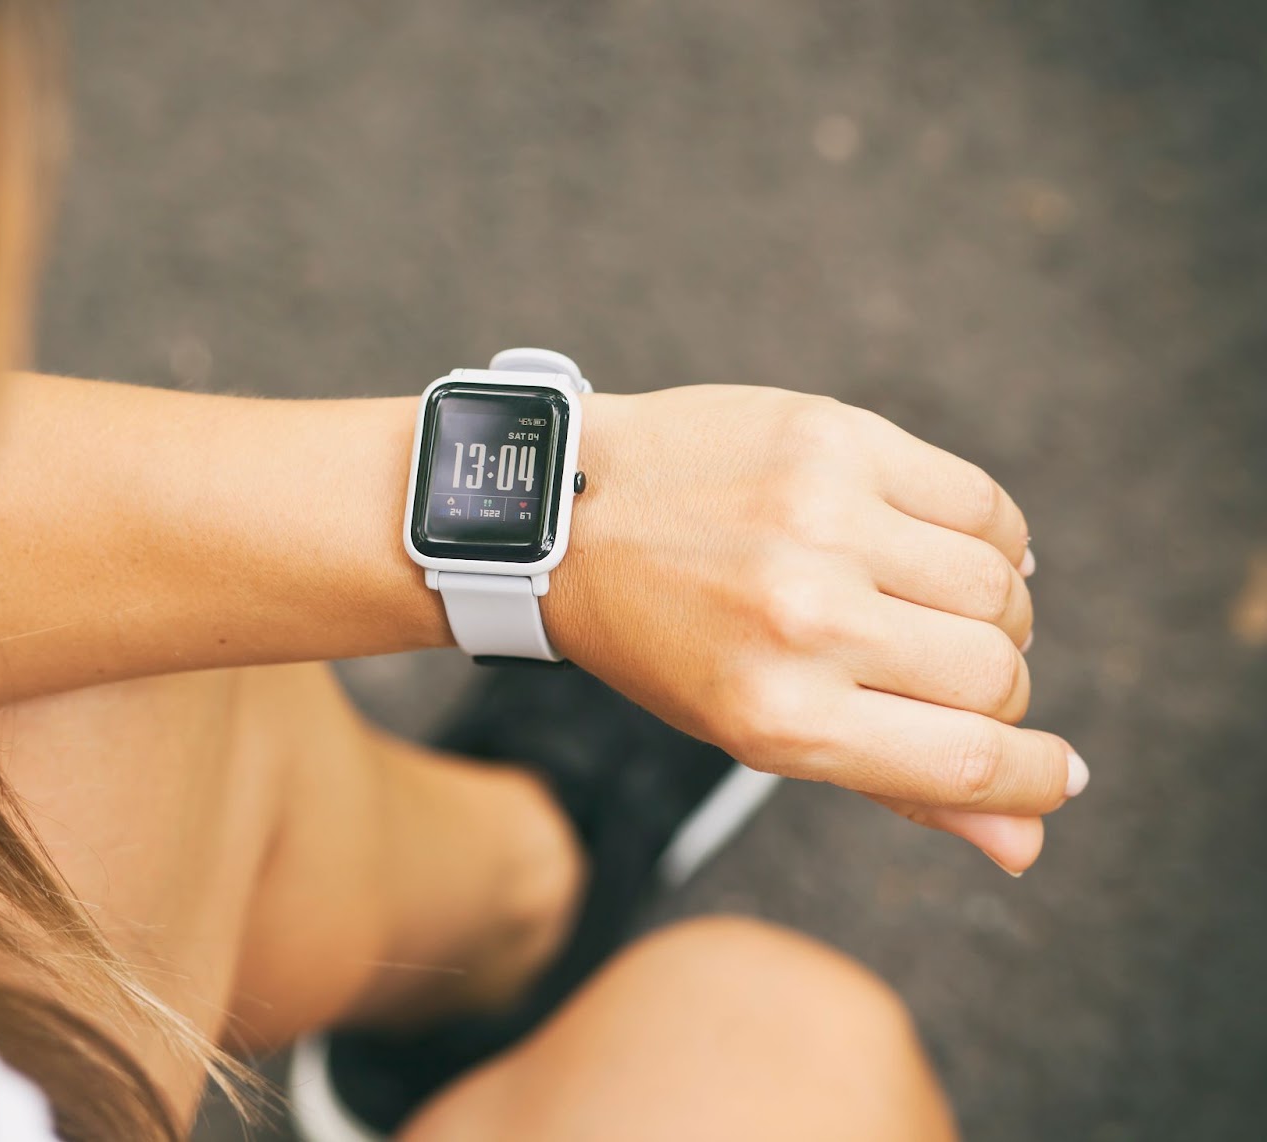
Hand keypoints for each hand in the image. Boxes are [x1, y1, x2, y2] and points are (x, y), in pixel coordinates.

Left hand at [547, 385, 1085, 874]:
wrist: (571, 507)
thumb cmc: (664, 635)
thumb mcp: (754, 731)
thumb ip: (893, 784)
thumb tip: (1027, 846)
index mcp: (777, 717)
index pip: (965, 762)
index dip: (1032, 779)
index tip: (1056, 775)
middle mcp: (805, 621)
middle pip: (995, 676)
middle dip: (998, 692)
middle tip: (951, 675)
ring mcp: (824, 521)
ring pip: (1002, 587)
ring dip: (996, 613)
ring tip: (938, 609)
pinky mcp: (837, 439)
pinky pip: (982, 503)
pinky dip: (991, 539)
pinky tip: (943, 549)